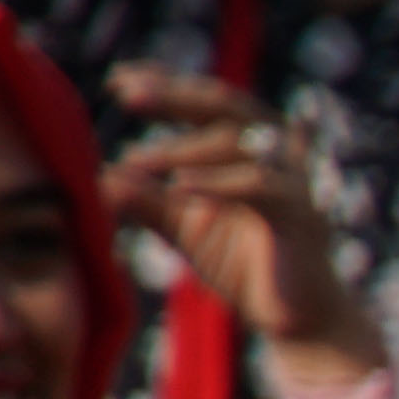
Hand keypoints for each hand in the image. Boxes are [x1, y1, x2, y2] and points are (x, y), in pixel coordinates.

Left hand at [102, 68, 379, 383]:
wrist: (294, 318)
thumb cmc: (242, 263)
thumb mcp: (180, 225)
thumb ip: (143, 200)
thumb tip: (95, 177)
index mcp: (248, 148)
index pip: (205, 100)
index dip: (166, 83)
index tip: (119, 80)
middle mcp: (276, 154)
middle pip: (226, 105)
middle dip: (175, 95)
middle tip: (128, 95)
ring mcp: (293, 183)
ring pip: (240, 143)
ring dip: (184, 148)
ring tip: (138, 161)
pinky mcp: (303, 216)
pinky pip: (263, 188)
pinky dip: (219, 184)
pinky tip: (179, 189)